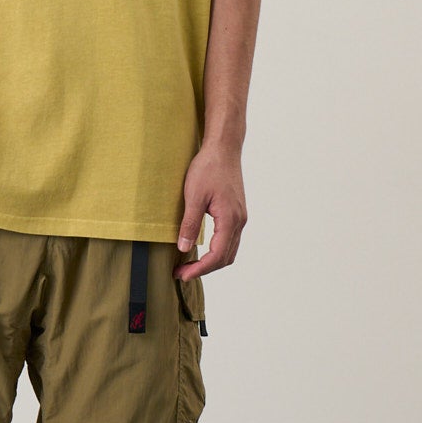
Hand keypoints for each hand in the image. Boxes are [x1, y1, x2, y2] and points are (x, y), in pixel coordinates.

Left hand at [174, 136, 245, 277]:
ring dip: (210, 261)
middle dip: (204, 269)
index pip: (217, 256)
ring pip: (229, 250)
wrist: (223, 149)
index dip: (199, 269)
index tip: (182, 274)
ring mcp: (240, 217)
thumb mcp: (194, 196)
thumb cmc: (208, 168)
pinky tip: (201, 248)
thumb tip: (184, 248)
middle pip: (225, 257)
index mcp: (230, 219)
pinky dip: (217, 250)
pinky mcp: (236, 212)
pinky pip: (229, 239)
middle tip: (182, 272)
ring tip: (189, 264)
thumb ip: (190, 224)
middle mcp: (239, 221)